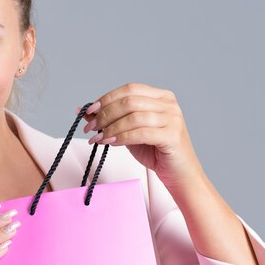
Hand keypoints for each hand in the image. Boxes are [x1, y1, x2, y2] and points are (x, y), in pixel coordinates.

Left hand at [79, 82, 204, 189]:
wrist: (179, 174)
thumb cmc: (156, 152)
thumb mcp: (130, 132)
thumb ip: (112, 120)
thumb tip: (85, 112)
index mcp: (161, 97)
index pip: (129, 89)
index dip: (107, 98)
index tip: (89, 112)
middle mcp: (168, 104)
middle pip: (130, 101)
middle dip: (105, 114)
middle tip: (91, 128)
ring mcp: (173, 118)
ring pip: (133, 116)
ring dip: (111, 127)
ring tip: (98, 138)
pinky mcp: (172, 135)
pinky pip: (140, 133)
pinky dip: (122, 137)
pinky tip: (111, 143)